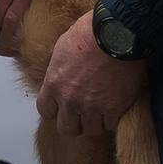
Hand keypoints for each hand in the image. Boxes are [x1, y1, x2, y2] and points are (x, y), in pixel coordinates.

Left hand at [37, 12, 145, 136]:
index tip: (62, 107)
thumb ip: (60, 69)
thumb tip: (62, 74)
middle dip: (74, 123)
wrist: (116, 34)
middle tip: (82, 115)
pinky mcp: (114, 109)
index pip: (45, 110)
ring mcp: (92, 107)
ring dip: (95, 121)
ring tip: (102, 109)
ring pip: (91, 130)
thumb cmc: (89, 33)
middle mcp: (70, 100)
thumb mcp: (62, 48)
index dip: (54, 111)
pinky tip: (116, 106)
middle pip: (67, 129)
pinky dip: (114, 118)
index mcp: (54, 84)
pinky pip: (111, 125)